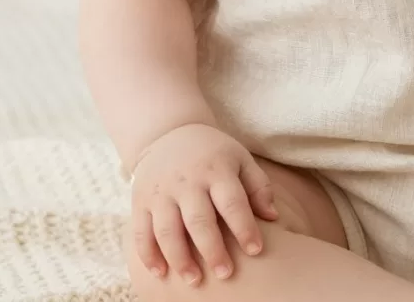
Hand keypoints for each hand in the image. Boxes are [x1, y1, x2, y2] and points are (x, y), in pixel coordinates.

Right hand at [130, 123, 279, 285]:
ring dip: (180, 258)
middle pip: (199, 220)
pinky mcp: (140, 201)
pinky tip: (160, 273)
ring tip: (194, 280)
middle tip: (226, 274)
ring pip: (167, 230)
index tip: (256, 250)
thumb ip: (258, 186)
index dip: (244, 227)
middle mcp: (186, 181)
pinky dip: (148, 255)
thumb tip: (272, 217)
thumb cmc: (213, 153)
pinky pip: (141, 231)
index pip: (232, 202)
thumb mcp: (240, 159)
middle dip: (212, 250)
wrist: (168, 133)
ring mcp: (160, 192)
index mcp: (216, 170)